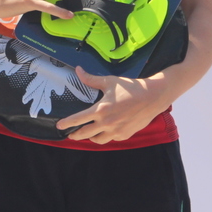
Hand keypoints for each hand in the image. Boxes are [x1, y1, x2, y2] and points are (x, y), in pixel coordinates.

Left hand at [55, 67, 170, 144]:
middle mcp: (107, 123)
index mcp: (101, 110)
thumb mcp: (109, 81)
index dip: (67, 123)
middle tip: (70, 135)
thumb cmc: (130, 88)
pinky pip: (111, 138)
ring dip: (91, 137)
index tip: (59, 126)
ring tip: (87, 134)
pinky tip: (105, 131)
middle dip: (75, 135)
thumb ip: (91, 79)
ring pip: (98, 140)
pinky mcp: (124, 135)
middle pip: (85, 134)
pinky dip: (106, 136)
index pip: (78, 119)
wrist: (152, 98)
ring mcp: (116, 131)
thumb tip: (78, 71)